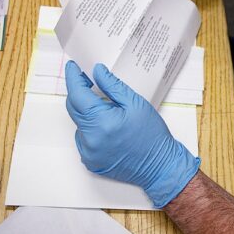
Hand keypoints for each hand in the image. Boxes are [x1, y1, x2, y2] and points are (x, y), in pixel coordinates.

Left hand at [65, 61, 200, 207]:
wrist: (160, 165)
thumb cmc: (152, 135)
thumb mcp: (136, 104)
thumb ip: (113, 86)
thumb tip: (97, 72)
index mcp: (103, 122)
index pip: (77, 95)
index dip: (73, 78)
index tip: (73, 67)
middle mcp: (91, 139)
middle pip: (74, 108)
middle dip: (79, 92)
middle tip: (88, 80)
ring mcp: (89, 152)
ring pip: (79, 123)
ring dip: (88, 113)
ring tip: (108, 111)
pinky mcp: (90, 161)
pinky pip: (83, 138)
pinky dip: (91, 129)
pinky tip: (108, 128)